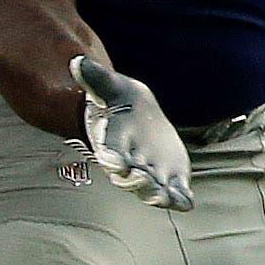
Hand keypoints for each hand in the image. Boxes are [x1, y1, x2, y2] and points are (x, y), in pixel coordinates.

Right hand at [73, 54, 193, 210]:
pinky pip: (173, 191)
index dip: (112, 157)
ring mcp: (149, 171)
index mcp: (113, 141)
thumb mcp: (112, 86)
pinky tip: (186, 202)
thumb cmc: (121, 104)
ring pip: (150, 188)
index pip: (110, 150)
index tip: (116, 163)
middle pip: (129, 176)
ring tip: (167, 199)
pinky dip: (179, 198)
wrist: (138, 120)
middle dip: (136, 179)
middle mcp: (128, 161)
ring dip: (157, 194)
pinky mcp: (168, 176)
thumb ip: (96, 78)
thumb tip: (78, 62)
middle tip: (142, 180)